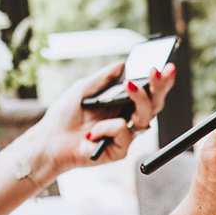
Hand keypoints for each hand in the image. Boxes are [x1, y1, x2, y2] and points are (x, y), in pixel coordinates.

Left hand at [35, 59, 175, 175]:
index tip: (165, 65)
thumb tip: (124, 63)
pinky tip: (91, 133)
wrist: (50, 140)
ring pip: (146, 116)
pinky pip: (123, 131)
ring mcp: (125, 135)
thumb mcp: (84, 88)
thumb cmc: (64, 115)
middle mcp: (127, 118)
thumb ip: (105, 77)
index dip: (159, 80)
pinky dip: (106, 127)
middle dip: (161, 85)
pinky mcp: (120, 150)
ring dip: (141, 98)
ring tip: (129, 85)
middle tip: (159, 70)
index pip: (148, 91)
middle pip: (155, 103)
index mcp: (122, 103)